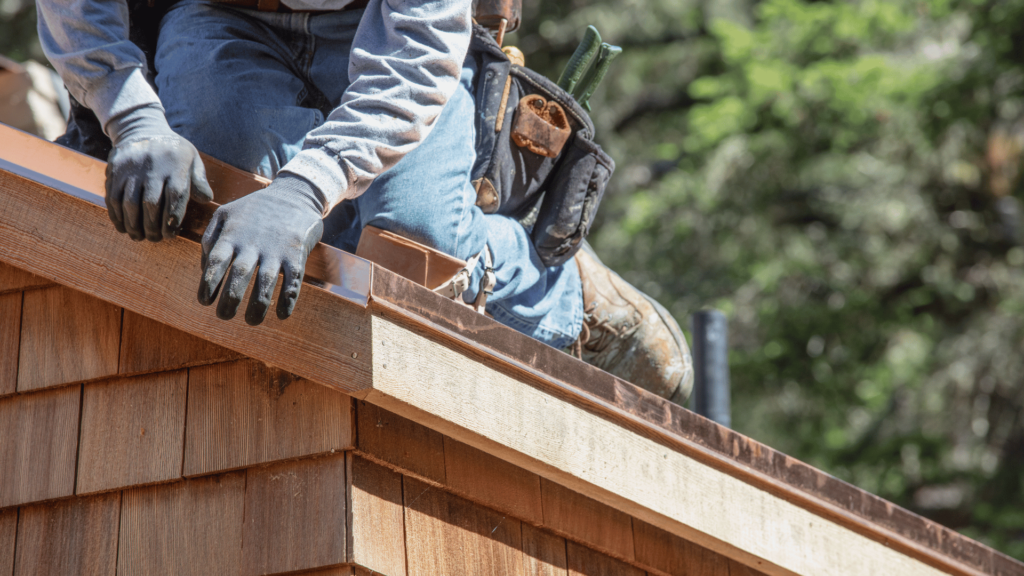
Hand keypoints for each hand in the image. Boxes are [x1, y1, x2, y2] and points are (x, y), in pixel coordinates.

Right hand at [105, 128, 213, 241]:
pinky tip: (123, 227)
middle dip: (152, 226)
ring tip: (139, 236)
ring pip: (129, 202)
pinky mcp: (115, 170)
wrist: (142, 129)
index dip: (172, 219)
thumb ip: (199, 180)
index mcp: (175, 165)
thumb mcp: (192, 159)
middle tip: (155, 239)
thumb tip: (206, 199)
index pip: (175, 197)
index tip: (170, 235)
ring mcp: (131, 169)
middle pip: (150, 203)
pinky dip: (116, 215)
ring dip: (133, 224)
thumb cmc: (173, 151)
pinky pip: (112, 196)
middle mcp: (152, 167)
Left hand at [198, 174, 324, 324]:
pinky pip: (293, 281)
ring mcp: (276, 249)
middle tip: (224, 317)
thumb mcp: (225, 214)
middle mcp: (253, 243)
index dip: (208, 286)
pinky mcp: (296, 254)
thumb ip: (210, 240)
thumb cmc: (255, 209)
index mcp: (232, 235)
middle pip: (239, 276)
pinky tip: (282, 315)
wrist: (295, 195)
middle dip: (230, 300)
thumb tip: (205, 270)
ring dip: (258, 306)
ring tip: (252, 321)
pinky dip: (287, 300)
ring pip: (265, 282)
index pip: (216, 264)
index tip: (205, 302)